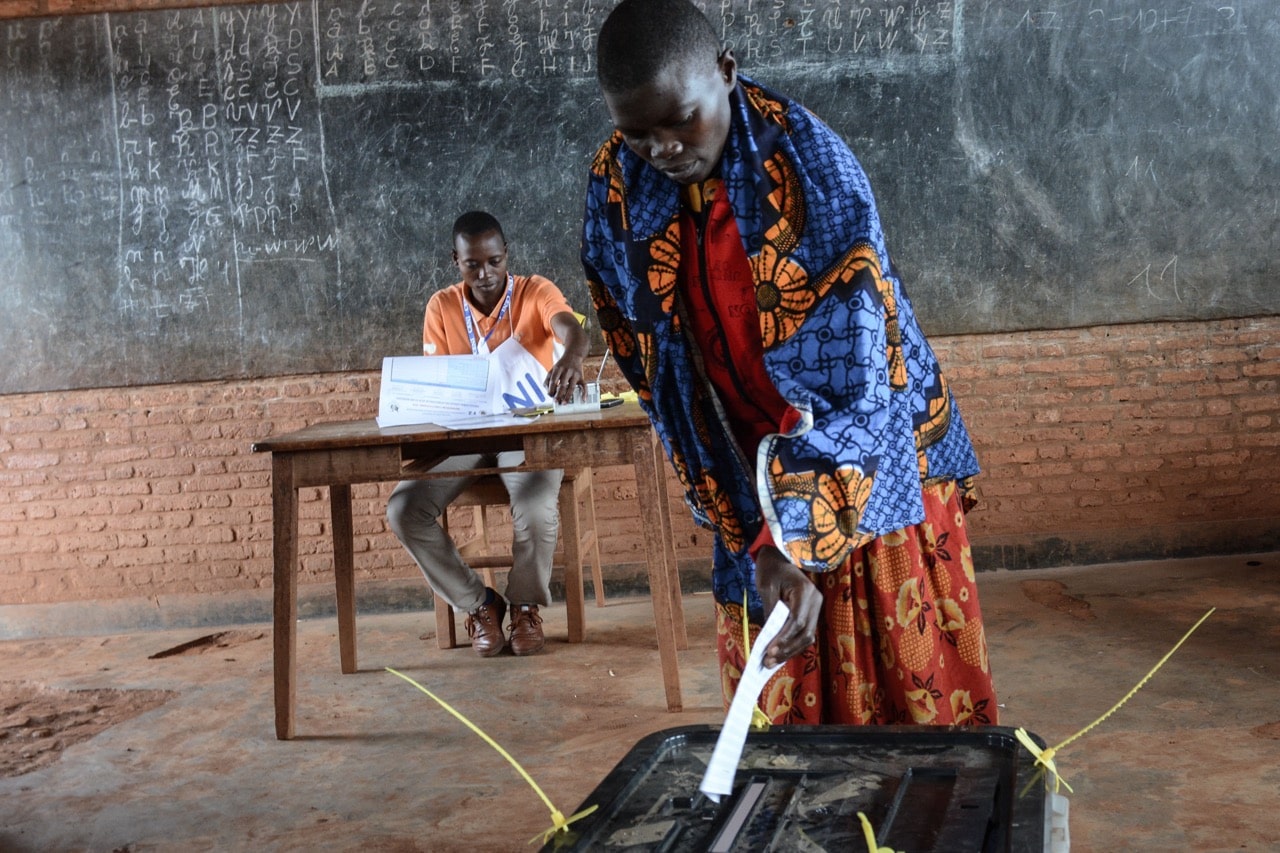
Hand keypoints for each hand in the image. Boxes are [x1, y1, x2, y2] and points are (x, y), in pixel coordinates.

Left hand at [545, 356, 584, 403]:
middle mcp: (567, 371)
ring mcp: (575, 374)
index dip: (551, 389)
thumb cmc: (561, 365)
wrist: (574, 355)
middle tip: (556, 402)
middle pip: (562, 385)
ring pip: (572, 387)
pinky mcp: (581, 376)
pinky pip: (584, 385)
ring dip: (568, 396)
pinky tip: (583, 399)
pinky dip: (585, 393)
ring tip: (564, 403)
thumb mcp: (552, 369)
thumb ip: (547, 379)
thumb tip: (547, 391)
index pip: (553, 380)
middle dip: (559, 394)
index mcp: (558, 369)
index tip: (550, 395)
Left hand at [754, 546, 822, 667]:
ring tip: (771, 662)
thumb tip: (769, 638)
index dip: (784, 639)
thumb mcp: (766, 587)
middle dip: (786, 650)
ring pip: (807, 636)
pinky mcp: (811, 612)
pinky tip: (779, 653)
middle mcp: (816, 600)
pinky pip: (804, 632)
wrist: (779, 554)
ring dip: (789, 651)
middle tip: (767, 662)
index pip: (797, 622)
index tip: (768, 651)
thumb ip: (770, 612)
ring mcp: (816, 607)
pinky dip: (792, 644)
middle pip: (805, 633)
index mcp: (805, 591)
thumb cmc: (770, 568)